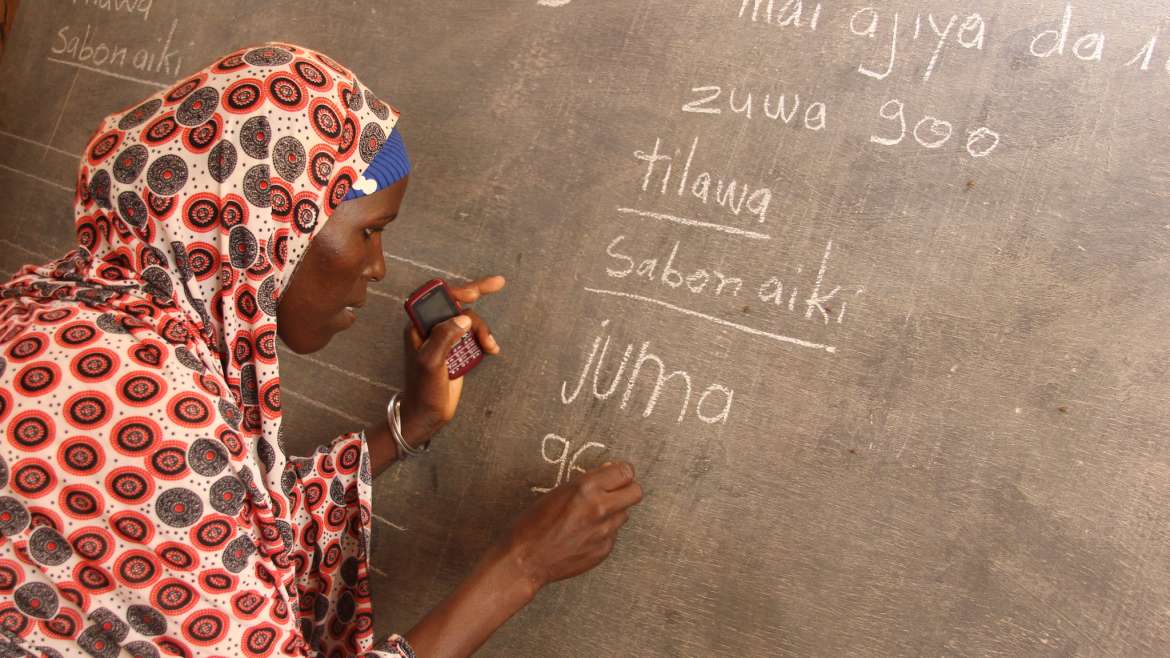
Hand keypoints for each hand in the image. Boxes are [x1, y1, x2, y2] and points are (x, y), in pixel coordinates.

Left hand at [400, 275, 504, 444]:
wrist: (427, 415)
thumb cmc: (423, 390)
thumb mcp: (431, 362)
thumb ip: (444, 337)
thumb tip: (463, 316)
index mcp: (419, 326)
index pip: (437, 298)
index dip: (457, 288)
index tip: (475, 289)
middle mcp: (431, 329)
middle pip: (458, 306)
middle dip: (476, 302)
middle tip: (498, 284)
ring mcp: (445, 339)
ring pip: (469, 321)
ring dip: (483, 329)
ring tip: (491, 347)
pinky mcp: (456, 351)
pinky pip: (473, 336)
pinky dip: (484, 339)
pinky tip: (491, 349)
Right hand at [501, 461, 642, 589]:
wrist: (524, 559)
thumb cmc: (533, 523)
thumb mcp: (558, 491)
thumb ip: (587, 483)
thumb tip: (609, 472)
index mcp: (586, 487)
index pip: (626, 472)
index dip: (620, 472)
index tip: (614, 474)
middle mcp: (600, 508)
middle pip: (636, 492)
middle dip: (626, 489)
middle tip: (613, 492)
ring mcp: (604, 531)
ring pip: (624, 514)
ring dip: (614, 512)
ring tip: (590, 516)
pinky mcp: (604, 550)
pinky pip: (613, 534)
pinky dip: (603, 531)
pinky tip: (584, 534)